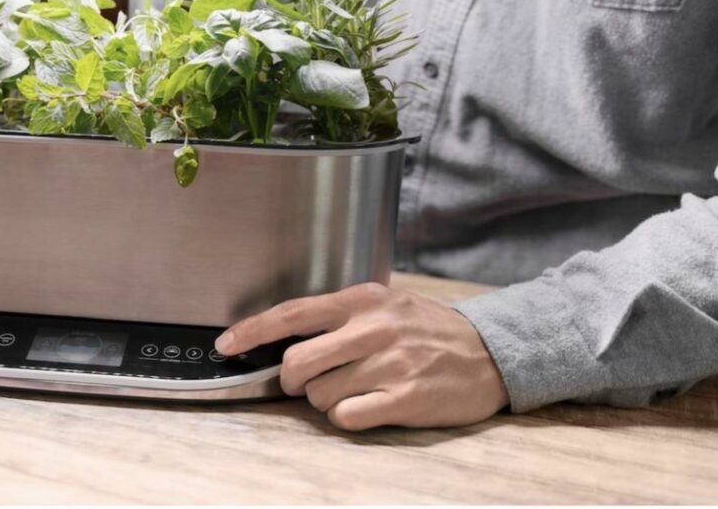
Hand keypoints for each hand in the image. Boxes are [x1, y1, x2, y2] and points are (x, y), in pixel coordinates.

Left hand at [215, 283, 508, 429]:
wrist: (491, 352)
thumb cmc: (429, 329)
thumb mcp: (385, 305)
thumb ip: (340, 318)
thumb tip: (285, 341)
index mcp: (363, 300)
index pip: (292, 313)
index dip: (252, 331)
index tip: (226, 345)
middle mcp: (373, 328)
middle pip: (298, 361)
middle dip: (293, 379)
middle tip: (308, 381)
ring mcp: (390, 363)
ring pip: (321, 394)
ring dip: (326, 400)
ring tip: (355, 389)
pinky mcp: (405, 398)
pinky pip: (347, 417)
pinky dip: (348, 416)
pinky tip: (370, 405)